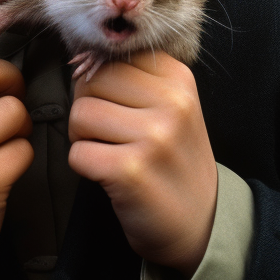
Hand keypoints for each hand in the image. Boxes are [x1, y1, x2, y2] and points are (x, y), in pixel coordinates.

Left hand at [68, 53, 217, 277]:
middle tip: (107, 131)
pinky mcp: (130, 170)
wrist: (202, 223)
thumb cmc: (174, 159)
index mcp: (178, 78)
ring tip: (108, 150)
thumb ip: (135, 79)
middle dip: (87, 106)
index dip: (100, 80)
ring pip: (80, 114)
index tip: (112, 103)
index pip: (113, 57)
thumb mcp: (172, 107)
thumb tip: (80, 61)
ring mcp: (153, 136)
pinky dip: (83, 165)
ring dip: (82, 137)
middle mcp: (170, 103)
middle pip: (92, 81)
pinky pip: (77, 153)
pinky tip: (108, 173)